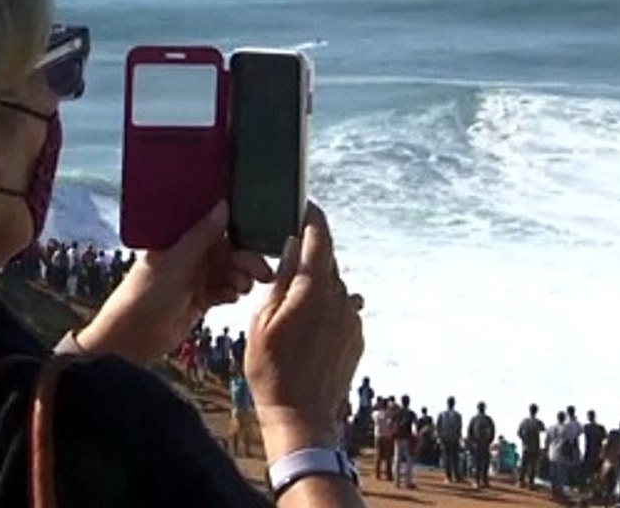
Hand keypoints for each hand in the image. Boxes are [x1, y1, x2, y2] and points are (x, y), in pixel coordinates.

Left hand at [76, 201, 271, 364]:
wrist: (132, 337)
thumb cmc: (145, 292)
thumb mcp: (177, 260)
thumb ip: (202, 234)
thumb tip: (223, 205)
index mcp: (178, 238)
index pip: (214, 226)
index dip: (236, 231)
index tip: (257, 239)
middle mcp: (187, 254)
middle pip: (226, 250)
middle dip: (244, 259)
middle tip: (262, 272)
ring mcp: (193, 277)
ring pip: (228, 271)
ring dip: (240, 277)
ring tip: (242, 288)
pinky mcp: (199, 299)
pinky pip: (223, 290)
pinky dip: (230, 292)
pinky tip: (231, 297)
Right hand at [245, 204, 362, 459]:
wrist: (301, 415)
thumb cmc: (271, 368)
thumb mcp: (262, 319)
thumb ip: (280, 278)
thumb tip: (291, 246)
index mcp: (314, 288)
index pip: (320, 238)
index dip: (313, 217)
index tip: (305, 205)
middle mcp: (340, 298)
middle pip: (327, 261)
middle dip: (309, 254)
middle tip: (285, 257)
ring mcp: (351, 318)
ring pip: (334, 286)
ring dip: (316, 284)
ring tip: (291, 303)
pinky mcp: (356, 336)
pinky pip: (342, 309)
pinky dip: (326, 307)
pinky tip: (306, 327)